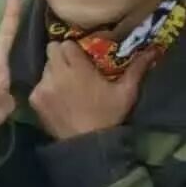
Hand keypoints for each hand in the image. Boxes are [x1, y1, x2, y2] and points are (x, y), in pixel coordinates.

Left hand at [29, 42, 152, 139]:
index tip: (80, 55)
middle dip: (61, 54)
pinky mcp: (34, 99)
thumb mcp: (126, 92)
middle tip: (72, 66)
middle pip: (51, 50)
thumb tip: (150, 51)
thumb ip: (136, 68)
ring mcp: (42, 86)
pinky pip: (38, 84)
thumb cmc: (109, 116)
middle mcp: (56, 74)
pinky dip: (46, 87)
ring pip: (44, 67)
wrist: (86, 142)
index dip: (73, 48)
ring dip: (54, 71)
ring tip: (66, 84)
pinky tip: (58, 98)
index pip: (66, 44)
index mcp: (78, 69)